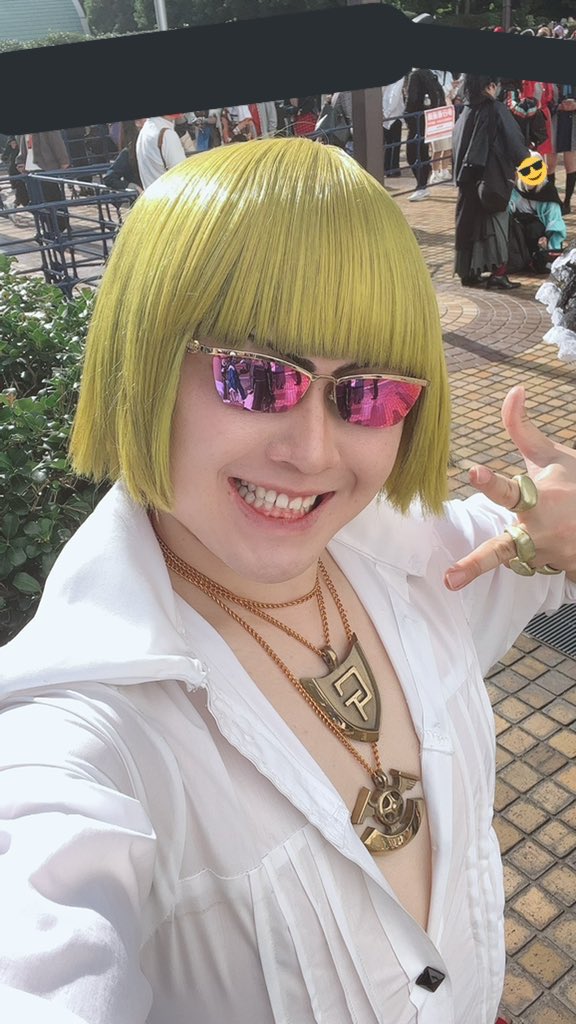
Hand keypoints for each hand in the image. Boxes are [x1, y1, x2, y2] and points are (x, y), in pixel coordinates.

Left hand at [444, 385, 575, 589]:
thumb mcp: (551, 456)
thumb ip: (523, 430)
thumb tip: (514, 389)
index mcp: (539, 496)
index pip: (509, 490)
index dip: (490, 482)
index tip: (473, 472)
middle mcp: (541, 528)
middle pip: (503, 548)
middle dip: (476, 564)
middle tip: (450, 579)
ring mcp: (548, 554)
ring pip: (514, 557)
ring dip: (507, 555)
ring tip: (482, 564)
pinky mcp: (556, 571)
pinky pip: (531, 565)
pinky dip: (536, 555)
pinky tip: (554, 542)